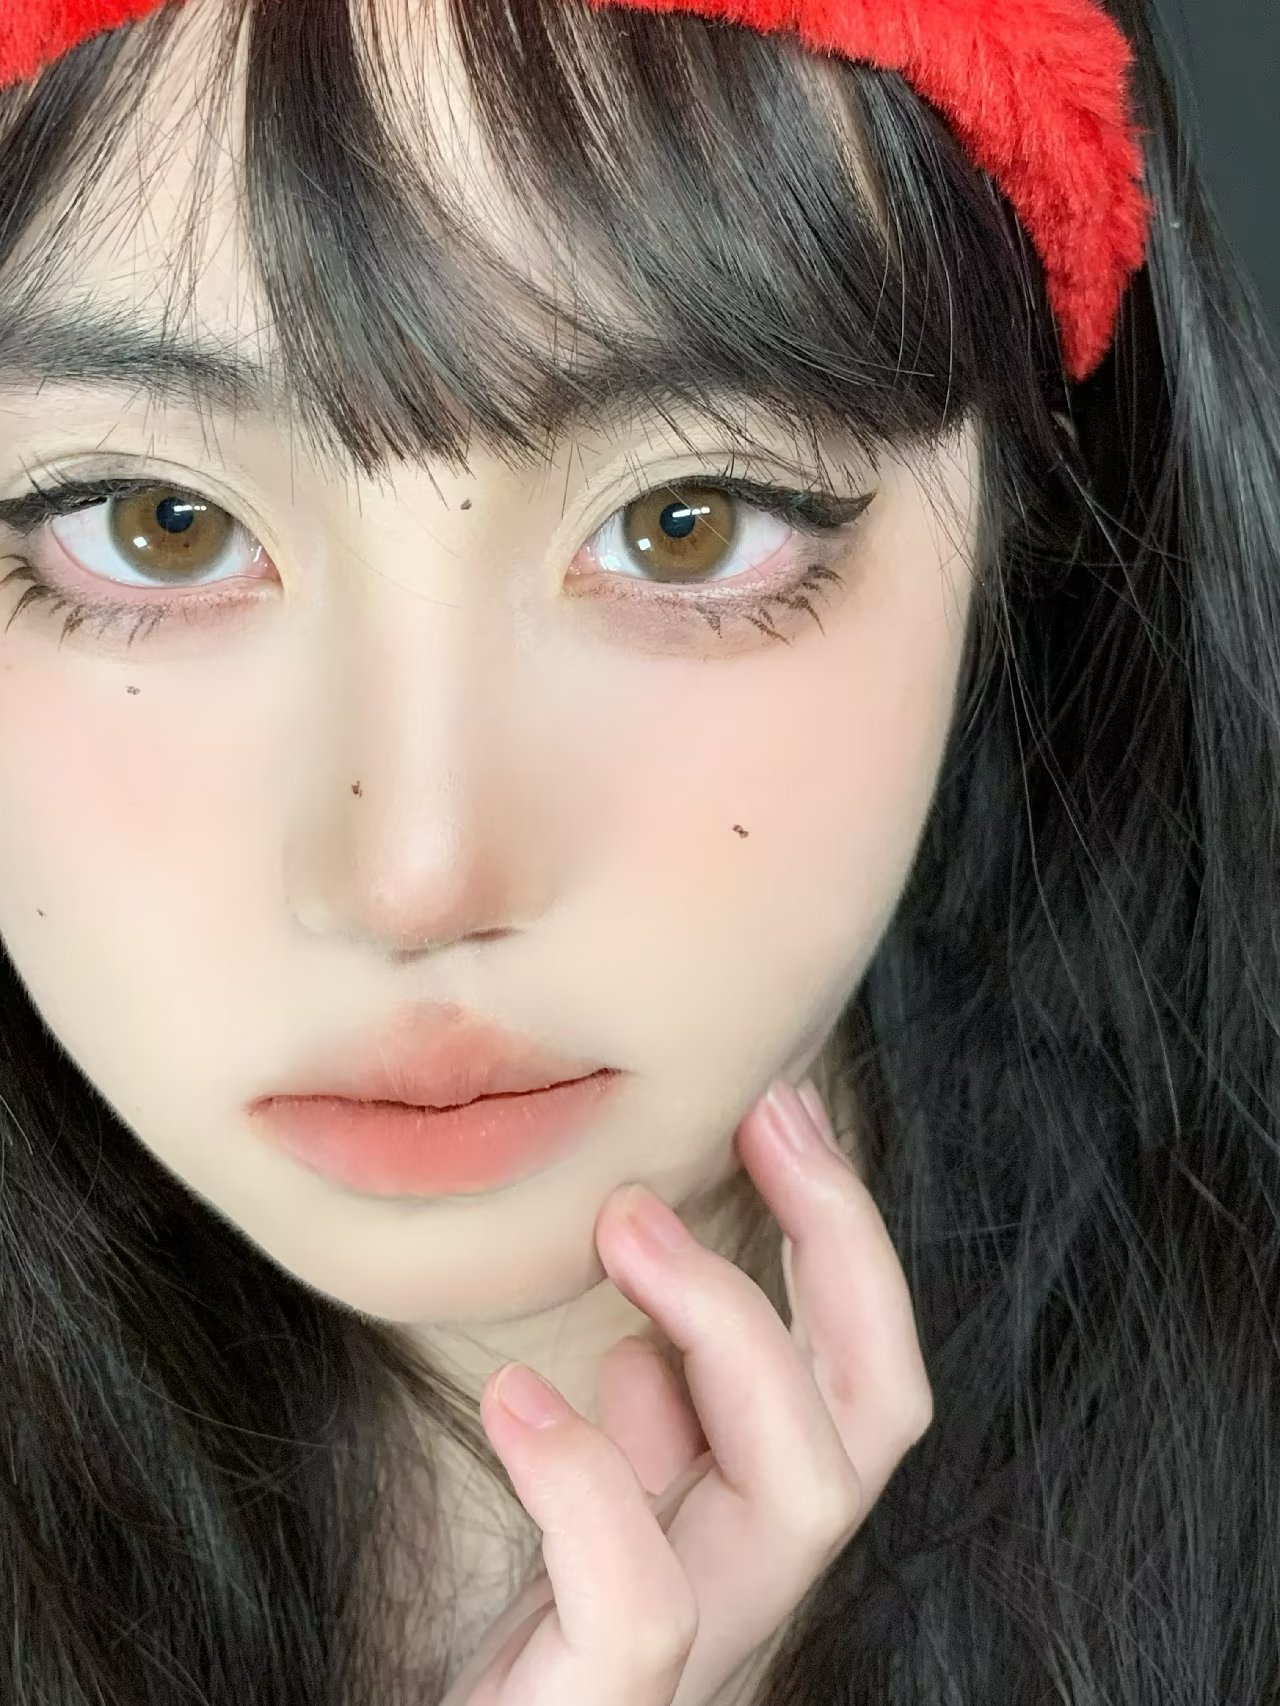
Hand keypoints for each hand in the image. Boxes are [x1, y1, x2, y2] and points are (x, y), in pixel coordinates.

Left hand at [438, 1078, 933, 1705]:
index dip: (850, 1241)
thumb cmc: (522, 1660)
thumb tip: (645, 1352)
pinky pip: (644, 1606)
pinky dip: (594, 1481)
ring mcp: (697, 1655)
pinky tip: (522, 1403)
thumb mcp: (593, 1523)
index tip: (785, 1112)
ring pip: (804, 1493)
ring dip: (728, 1324)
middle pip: (877, 1415)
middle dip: (842, 1246)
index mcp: (750, 1528)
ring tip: (623, 1222)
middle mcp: (752, 1587)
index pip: (865, 1379)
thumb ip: (645, 1448)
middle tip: (768, 1117)